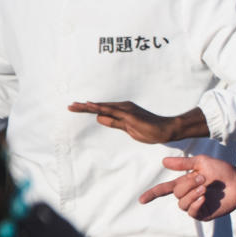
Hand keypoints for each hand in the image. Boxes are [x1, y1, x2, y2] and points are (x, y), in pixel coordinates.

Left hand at [69, 100, 187, 143]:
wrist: (165, 130)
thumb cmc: (149, 130)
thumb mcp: (128, 129)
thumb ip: (114, 123)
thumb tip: (99, 118)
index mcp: (122, 111)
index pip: (102, 110)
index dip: (88, 109)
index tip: (75, 108)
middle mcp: (123, 107)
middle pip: (100, 107)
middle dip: (84, 107)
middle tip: (69, 106)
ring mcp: (126, 110)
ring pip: (104, 107)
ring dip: (89, 106)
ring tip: (75, 106)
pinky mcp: (129, 115)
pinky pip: (112, 111)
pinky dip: (100, 108)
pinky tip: (91, 106)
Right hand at [138, 155, 235, 220]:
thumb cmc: (221, 171)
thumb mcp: (201, 162)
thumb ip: (183, 164)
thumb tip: (163, 162)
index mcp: (185, 184)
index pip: (165, 190)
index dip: (153, 194)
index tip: (141, 200)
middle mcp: (188, 196)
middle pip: (176, 194)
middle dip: (187, 185)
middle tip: (202, 178)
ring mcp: (196, 206)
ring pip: (182, 204)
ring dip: (192, 194)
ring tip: (205, 188)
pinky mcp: (204, 214)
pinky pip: (192, 212)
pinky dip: (196, 204)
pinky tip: (204, 198)